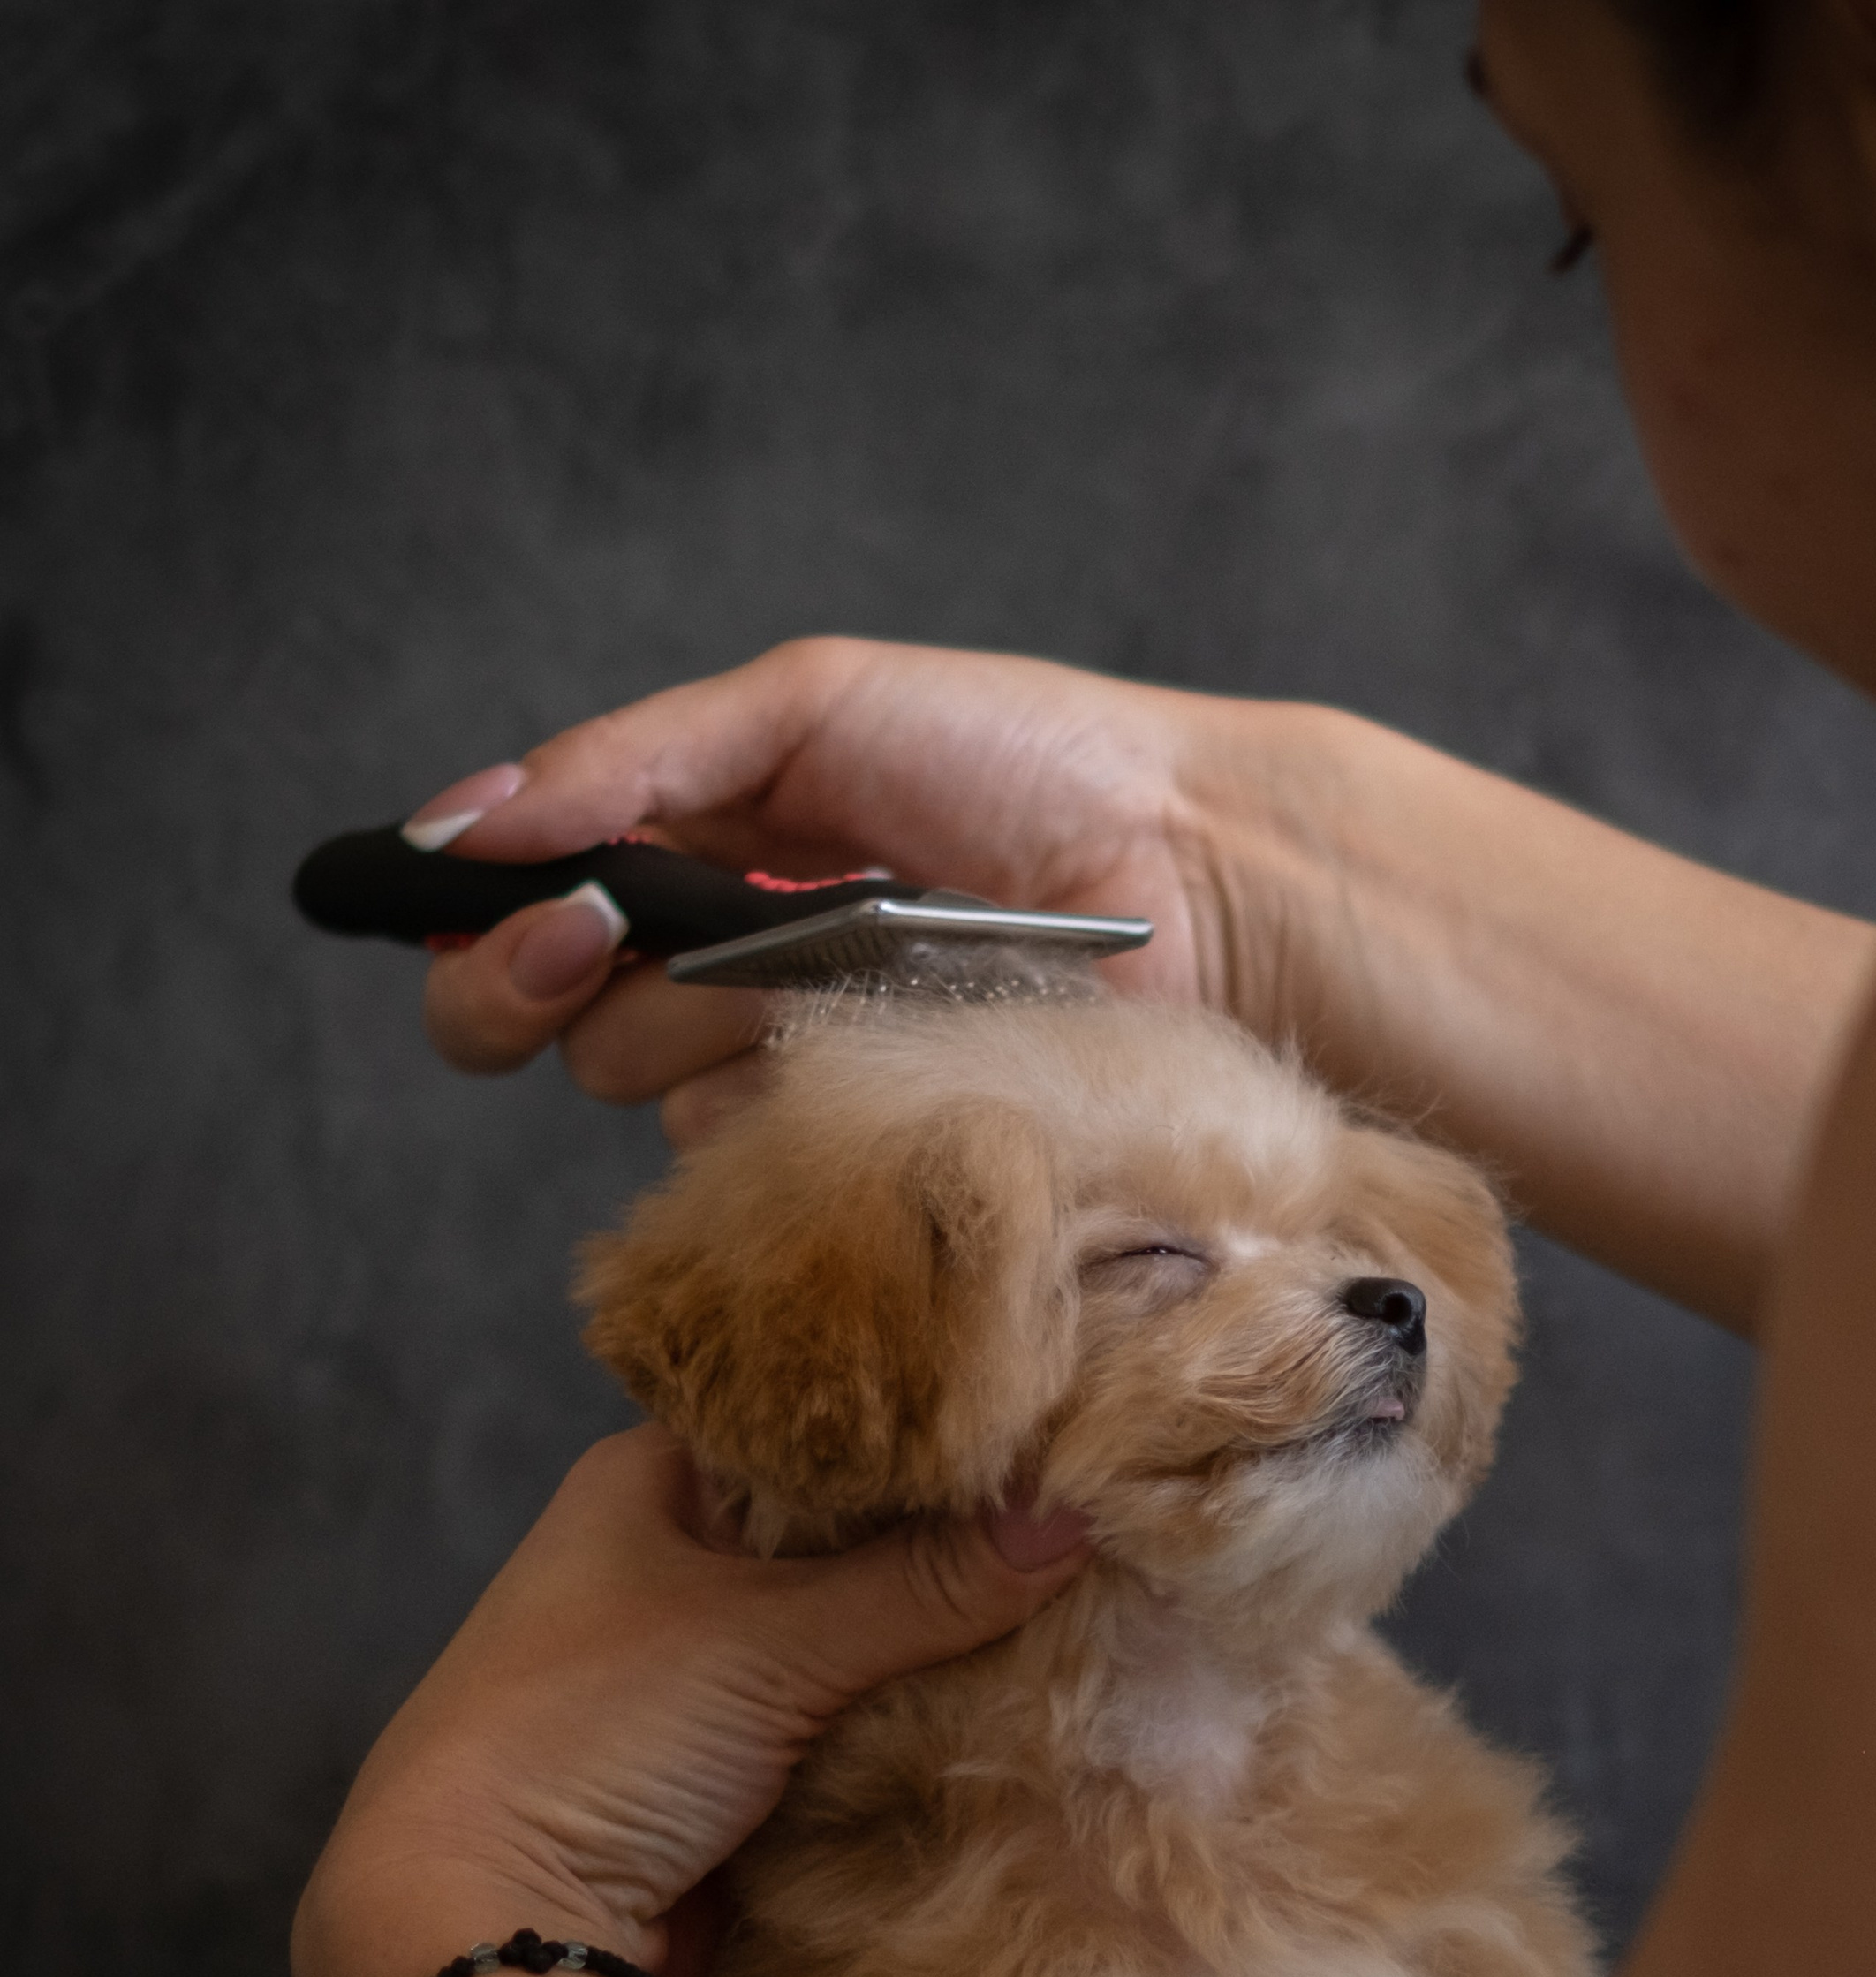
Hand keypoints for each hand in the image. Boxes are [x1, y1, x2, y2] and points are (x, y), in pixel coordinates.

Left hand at [291, 1425, 1086, 1976]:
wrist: (482, 1931)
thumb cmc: (590, 1737)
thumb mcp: (768, 1638)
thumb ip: (928, 1582)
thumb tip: (1076, 1518)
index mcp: (643, 1485)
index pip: (802, 1417)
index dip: (911, 1417)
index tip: (1032, 1414)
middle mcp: (659, 1566)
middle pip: (834, 1532)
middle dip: (940, 1537)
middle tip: (1078, 1504)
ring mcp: (687, 1677)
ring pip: (842, 1635)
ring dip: (928, 1639)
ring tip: (1073, 1591)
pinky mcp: (717, 1777)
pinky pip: (835, 1727)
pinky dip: (901, 1723)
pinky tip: (1006, 1700)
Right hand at [411, 638, 1257, 1148]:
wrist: (1184, 869)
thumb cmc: (1019, 760)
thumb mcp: (813, 706)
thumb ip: (634, 759)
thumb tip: (469, 819)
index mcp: (684, 849)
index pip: (507, 910)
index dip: (475, 923)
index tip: (518, 901)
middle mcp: (705, 967)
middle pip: (525, 1022)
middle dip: (534, 984)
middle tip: (608, 940)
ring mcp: (772, 1066)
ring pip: (636, 1084)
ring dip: (708, 1012)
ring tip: (839, 945)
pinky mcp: (845, 1149)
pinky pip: (747, 1149)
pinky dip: (796, 1084)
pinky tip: (888, 1029)